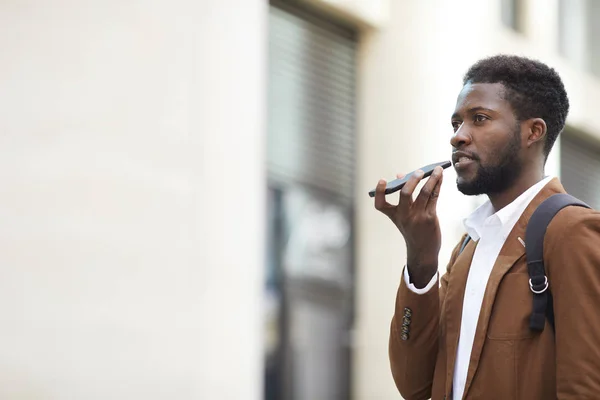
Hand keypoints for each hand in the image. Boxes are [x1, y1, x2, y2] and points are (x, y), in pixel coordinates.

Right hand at [373, 166, 443, 286]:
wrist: (423, 251)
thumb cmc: (413, 230)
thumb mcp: (403, 216)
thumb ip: (403, 196)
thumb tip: (402, 175)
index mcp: (394, 215)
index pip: (380, 204)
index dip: (379, 192)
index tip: (382, 180)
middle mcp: (404, 216)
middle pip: (405, 194)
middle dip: (413, 180)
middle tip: (419, 171)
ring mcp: (418, 217)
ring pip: (425, 193)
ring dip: (432, 179)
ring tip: (437, 169)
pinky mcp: (430, 217)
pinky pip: (434, 197)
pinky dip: (437, 185)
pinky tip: (440, 177)